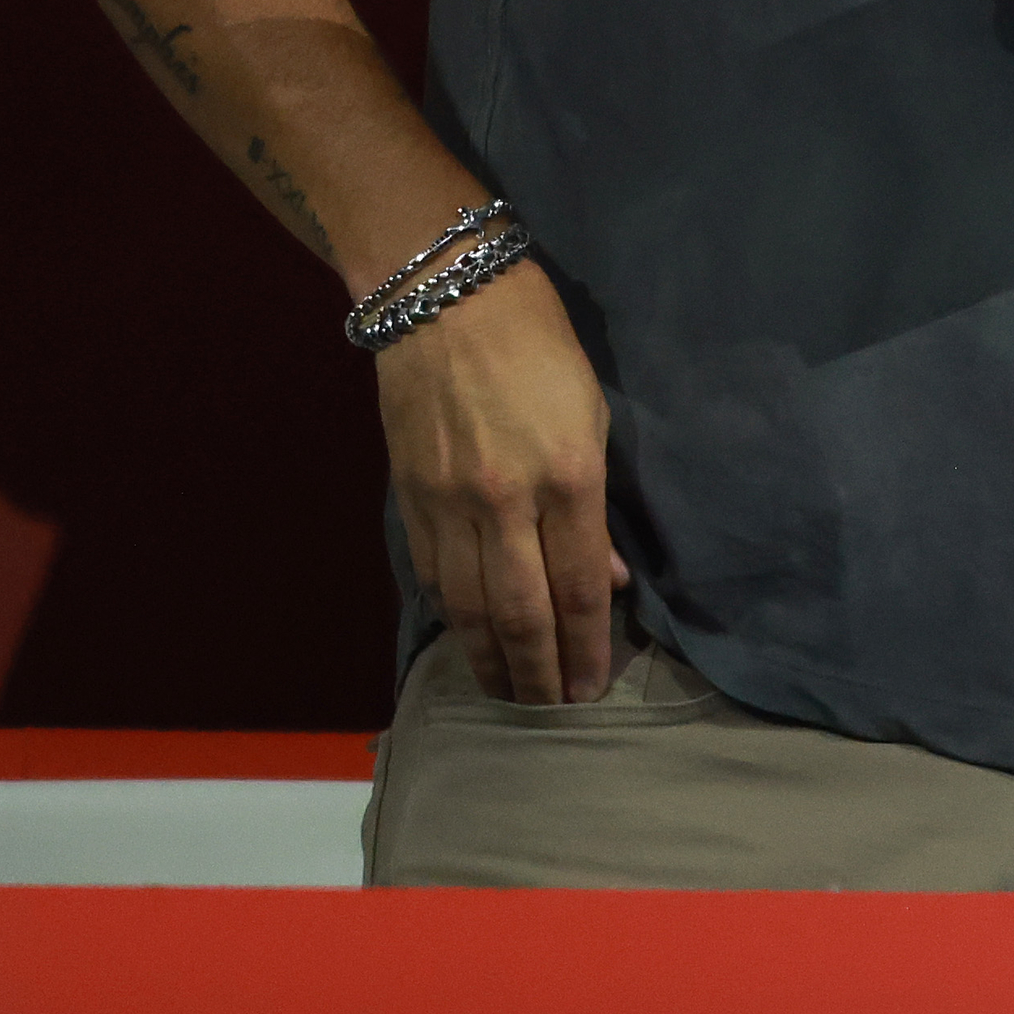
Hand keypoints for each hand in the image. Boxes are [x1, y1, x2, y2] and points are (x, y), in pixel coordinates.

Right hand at [375, 259, 629, 705]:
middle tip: (550, 713)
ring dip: (489, 659)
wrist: (445, 299)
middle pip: (521, 613)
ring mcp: (450, 503)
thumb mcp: (593, 414)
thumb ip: (595, 506)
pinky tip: (464, 639)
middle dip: (537, 673)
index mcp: (567, 476)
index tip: (590, 687)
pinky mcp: (409, 497)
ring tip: (507, 693)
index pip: (577, 589)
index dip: (585, 647)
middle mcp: (506, 501)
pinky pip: (430, 574)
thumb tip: (603, 577)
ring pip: (467, 607)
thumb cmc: (538, 345)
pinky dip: (450, 615)